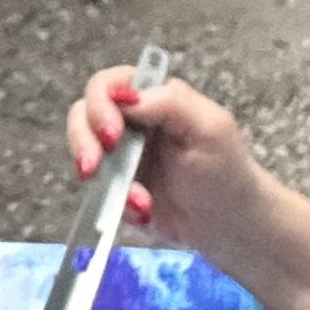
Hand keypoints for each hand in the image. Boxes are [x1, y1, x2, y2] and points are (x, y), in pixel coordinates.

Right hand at [67, 66, 267, 255]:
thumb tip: (126, 97)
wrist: (227, 224)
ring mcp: (118, 156)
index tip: (111, 133)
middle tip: (94, 165)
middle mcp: (130, 122)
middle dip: (84, 138)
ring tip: (134, 198)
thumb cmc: (225, 171)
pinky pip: (95, 189)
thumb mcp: (209, 128)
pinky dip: (112, 201)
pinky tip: (141, 210)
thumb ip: (170, 103)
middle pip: (83, 113)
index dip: (101, 103)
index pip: (110, 85)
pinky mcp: (113, 187)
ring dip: (98, 174)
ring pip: (82, 149)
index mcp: (153, 99)